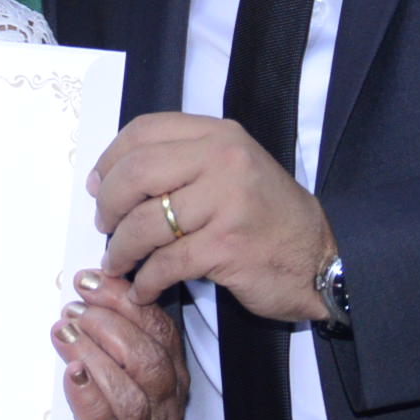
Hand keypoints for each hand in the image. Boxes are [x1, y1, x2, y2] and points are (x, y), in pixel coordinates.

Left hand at [57, 269, 187, 419]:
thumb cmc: (111, 404)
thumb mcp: (121, 363)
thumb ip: (114, 330)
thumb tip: (88, 284)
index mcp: (171, 370)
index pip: (158, 328)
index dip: (122, 301)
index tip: (88, 282)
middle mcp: (166, 400)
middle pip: (147, 360)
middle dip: (107, 327)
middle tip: (72, 311)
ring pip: (129, 393)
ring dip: (93, 356)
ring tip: (64, 333)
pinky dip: (87, 396)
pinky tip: (71, 374)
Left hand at [91, 112, 334, 320]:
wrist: (321, 260)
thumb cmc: (268, 217)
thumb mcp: (232, 170)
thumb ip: (182, 163)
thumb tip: (112, 178)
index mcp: (219, 135)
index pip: (143, 131)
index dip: (110, 160)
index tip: (98, 186)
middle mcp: (224, 160)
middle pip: (135, 174)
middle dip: (108, 205)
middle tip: (104, 226)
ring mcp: (227, 202)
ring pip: (145, 223)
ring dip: (121, 250)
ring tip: (119, 263)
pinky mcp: (227, 246)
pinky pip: (165, 263)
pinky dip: (146, 281)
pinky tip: (143, 289)